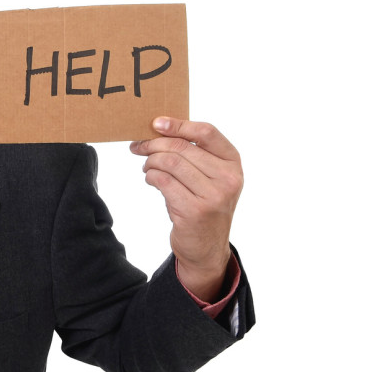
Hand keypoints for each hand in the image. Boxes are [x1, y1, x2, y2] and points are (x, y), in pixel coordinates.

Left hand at [129, 117, 242, 301]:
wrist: (207, 248)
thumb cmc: (202, 205)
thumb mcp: (210, 178)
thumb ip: (194, 154)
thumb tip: (159, 129)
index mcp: (233, 163)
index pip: (206, 132)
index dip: (179, 124)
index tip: (156, 123)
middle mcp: (228, 178)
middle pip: (182, 147)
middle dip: (154, 144)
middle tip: (138, 147)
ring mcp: (213, 196)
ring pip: (170, 163)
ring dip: (151, 162)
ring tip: (147, 167)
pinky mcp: (194, 211)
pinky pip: (163, 181)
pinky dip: (151, 176)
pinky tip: (150, 179)